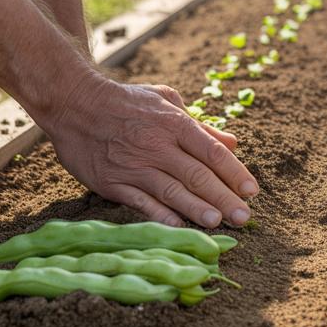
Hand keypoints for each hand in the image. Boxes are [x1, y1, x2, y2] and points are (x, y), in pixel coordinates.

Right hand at [45, 77, 258, 228]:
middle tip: (244, 217)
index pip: (211, 151)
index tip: (252, 190)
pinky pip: (141, 202)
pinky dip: (161, 215)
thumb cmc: (127, 101)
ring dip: (197, 209)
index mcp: (173, 123)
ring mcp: (133, 165)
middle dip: (224, 197)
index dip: (234, 172)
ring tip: (218, 223)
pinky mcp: (112, 182)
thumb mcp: (166, 100)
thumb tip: (232, 143)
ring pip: (172, 191)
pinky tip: (180, 226)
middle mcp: (156, 145)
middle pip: (197, 175)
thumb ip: (199, 125)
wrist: (74, 103)